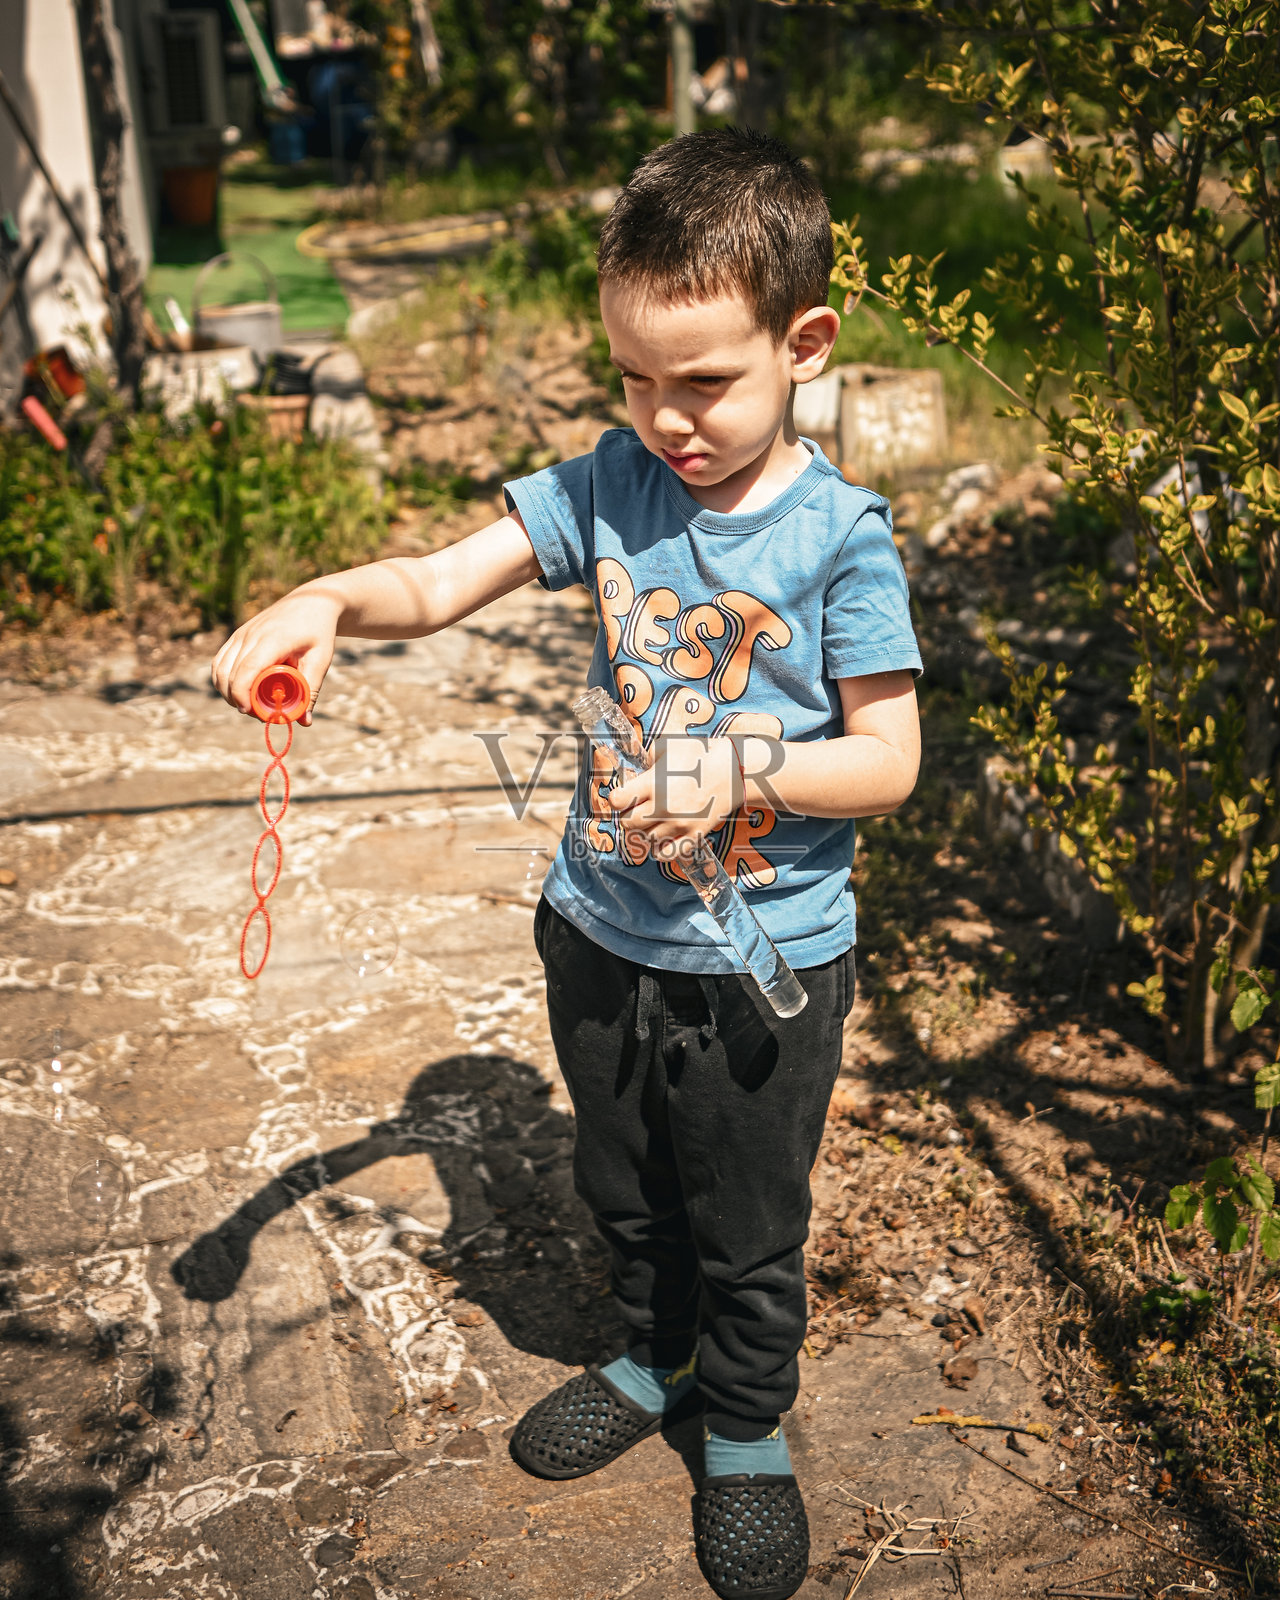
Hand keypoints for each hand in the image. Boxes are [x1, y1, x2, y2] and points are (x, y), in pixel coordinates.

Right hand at [210, 584, 343, 724]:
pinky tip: (233, 691)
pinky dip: (221, 678)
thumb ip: (311, 690)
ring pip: (219, 668)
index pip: (247, 670)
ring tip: (246, 704)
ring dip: (227, 691)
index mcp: (272, 640)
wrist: (310, 601)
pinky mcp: (237, 635)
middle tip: (257, 714)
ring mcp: (241, 634)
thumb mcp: (321, 659)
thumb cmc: (318, 631)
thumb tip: (304, 722)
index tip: (249, 711)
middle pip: (229, 674)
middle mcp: (251, 635)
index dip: (242, 694)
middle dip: (237, 699)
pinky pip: (219, 660)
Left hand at [608, 736, 740, 859]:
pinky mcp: (694, 835)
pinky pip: (668, 854)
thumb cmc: (700, 754)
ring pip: (646, 839)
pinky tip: (660, 842)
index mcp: (653, 784)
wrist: (734, 770)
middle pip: (628, 824)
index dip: (617, 798)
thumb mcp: (668, 745)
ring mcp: (679, 824)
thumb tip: (636, 770)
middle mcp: (663, 807)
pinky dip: (660, 851)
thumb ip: (646, 758)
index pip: (617, 801)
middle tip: (636, 810)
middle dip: (628, 816)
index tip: (623, 796)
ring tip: (650, 822)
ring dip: (644, 832)